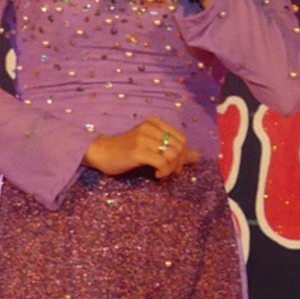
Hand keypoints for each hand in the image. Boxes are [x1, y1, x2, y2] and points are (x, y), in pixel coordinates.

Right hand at [84, 117, 201, 179]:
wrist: (101, 152)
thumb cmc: (126, 150)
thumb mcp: (151, 147)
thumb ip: (174, 149)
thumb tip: (198, 156)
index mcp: (155, 123)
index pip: (181, 138)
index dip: (183, 154)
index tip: (175, 166)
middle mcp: (150, 127)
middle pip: (179, 147)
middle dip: (178, 163)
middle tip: (169, 172)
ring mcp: (144, 138)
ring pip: (172, 155)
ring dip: (171, 169)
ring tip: (163, 174)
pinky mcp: (138, 151)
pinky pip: (162, 163)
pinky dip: (164, 172)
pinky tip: (157, 175)